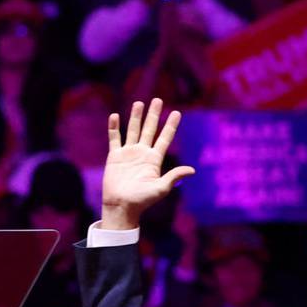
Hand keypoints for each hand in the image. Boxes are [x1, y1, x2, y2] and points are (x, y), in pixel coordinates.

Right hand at [101, 99, 195, 231]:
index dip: (170, 126)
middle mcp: (142, 153)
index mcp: (154, 160)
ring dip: (136, 117)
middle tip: (158, 100)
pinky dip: (114, 128)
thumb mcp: (161, 188)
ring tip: (139, 103)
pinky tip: (116, 116)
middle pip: (149, 129)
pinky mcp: (115, 156)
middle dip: (153, 115)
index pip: (164, 138)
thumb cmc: (142, 200)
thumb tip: (192, 170)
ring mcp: (128, 153)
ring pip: (133, 130)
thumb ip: (174, 177)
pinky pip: (115, 138)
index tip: (176, 113)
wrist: (121, 206)